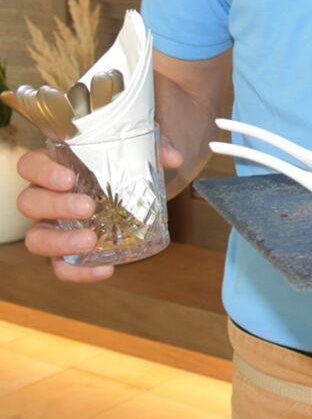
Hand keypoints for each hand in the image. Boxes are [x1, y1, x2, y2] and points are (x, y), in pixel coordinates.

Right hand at [17, 135, 182, 282]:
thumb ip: (155, 146)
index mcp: (56, 167)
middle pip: (29, 202)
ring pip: (36, 238)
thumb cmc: (122, 164)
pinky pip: (62, 266)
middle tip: (88, 208)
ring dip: (60, 242)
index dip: (42, 172)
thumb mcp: (138, 149)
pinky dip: (79, 272)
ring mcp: (52, 225)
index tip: (68, 179)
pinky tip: (105, 268)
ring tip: (90, 241)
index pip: (31, 165)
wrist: (130, 187)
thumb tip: (174, 158)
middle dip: (56, 206)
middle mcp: (46, 196)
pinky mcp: (65, 250)